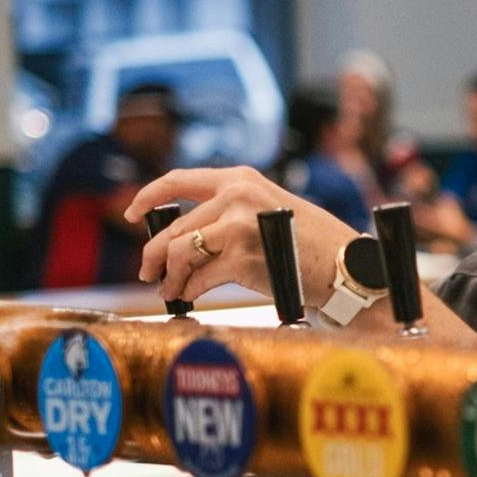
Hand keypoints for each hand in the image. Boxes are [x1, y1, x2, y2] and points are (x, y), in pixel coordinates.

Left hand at [123, 167, 361, 308]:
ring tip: (169, 290)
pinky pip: (198, 278)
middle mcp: (236, 195)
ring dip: (168, 276)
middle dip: (152, 253)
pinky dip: (189, 291)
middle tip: (147, 272)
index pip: (178, 180)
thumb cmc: (311, 244)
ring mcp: (237, 225)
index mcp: (240, 179)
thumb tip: (182, 238)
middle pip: (173, 226)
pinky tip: (189, 298)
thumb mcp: (269, 209)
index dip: (148, 197)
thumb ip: (230, 213)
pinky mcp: (241, 257)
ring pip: (178, 252)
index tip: (132, 214)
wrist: (345, 266)